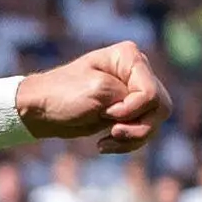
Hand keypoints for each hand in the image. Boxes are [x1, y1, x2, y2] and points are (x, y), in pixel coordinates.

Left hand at [18, 42, 170, 155]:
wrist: (41, 111)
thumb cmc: (63, 95)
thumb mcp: (96, 92)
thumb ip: (128, 99)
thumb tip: (151, 110)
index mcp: (129, 57)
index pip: (150, 92)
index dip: (132, 110)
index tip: (107, 113)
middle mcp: (137, 72)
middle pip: (160, 108)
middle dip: (138, 126)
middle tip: (113, 132)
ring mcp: (134, 92)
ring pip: (154, 123)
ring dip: (132, 138)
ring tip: (106, 142)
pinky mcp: (129, 112)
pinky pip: (143, 132)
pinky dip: (127, 143)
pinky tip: (104, 144)